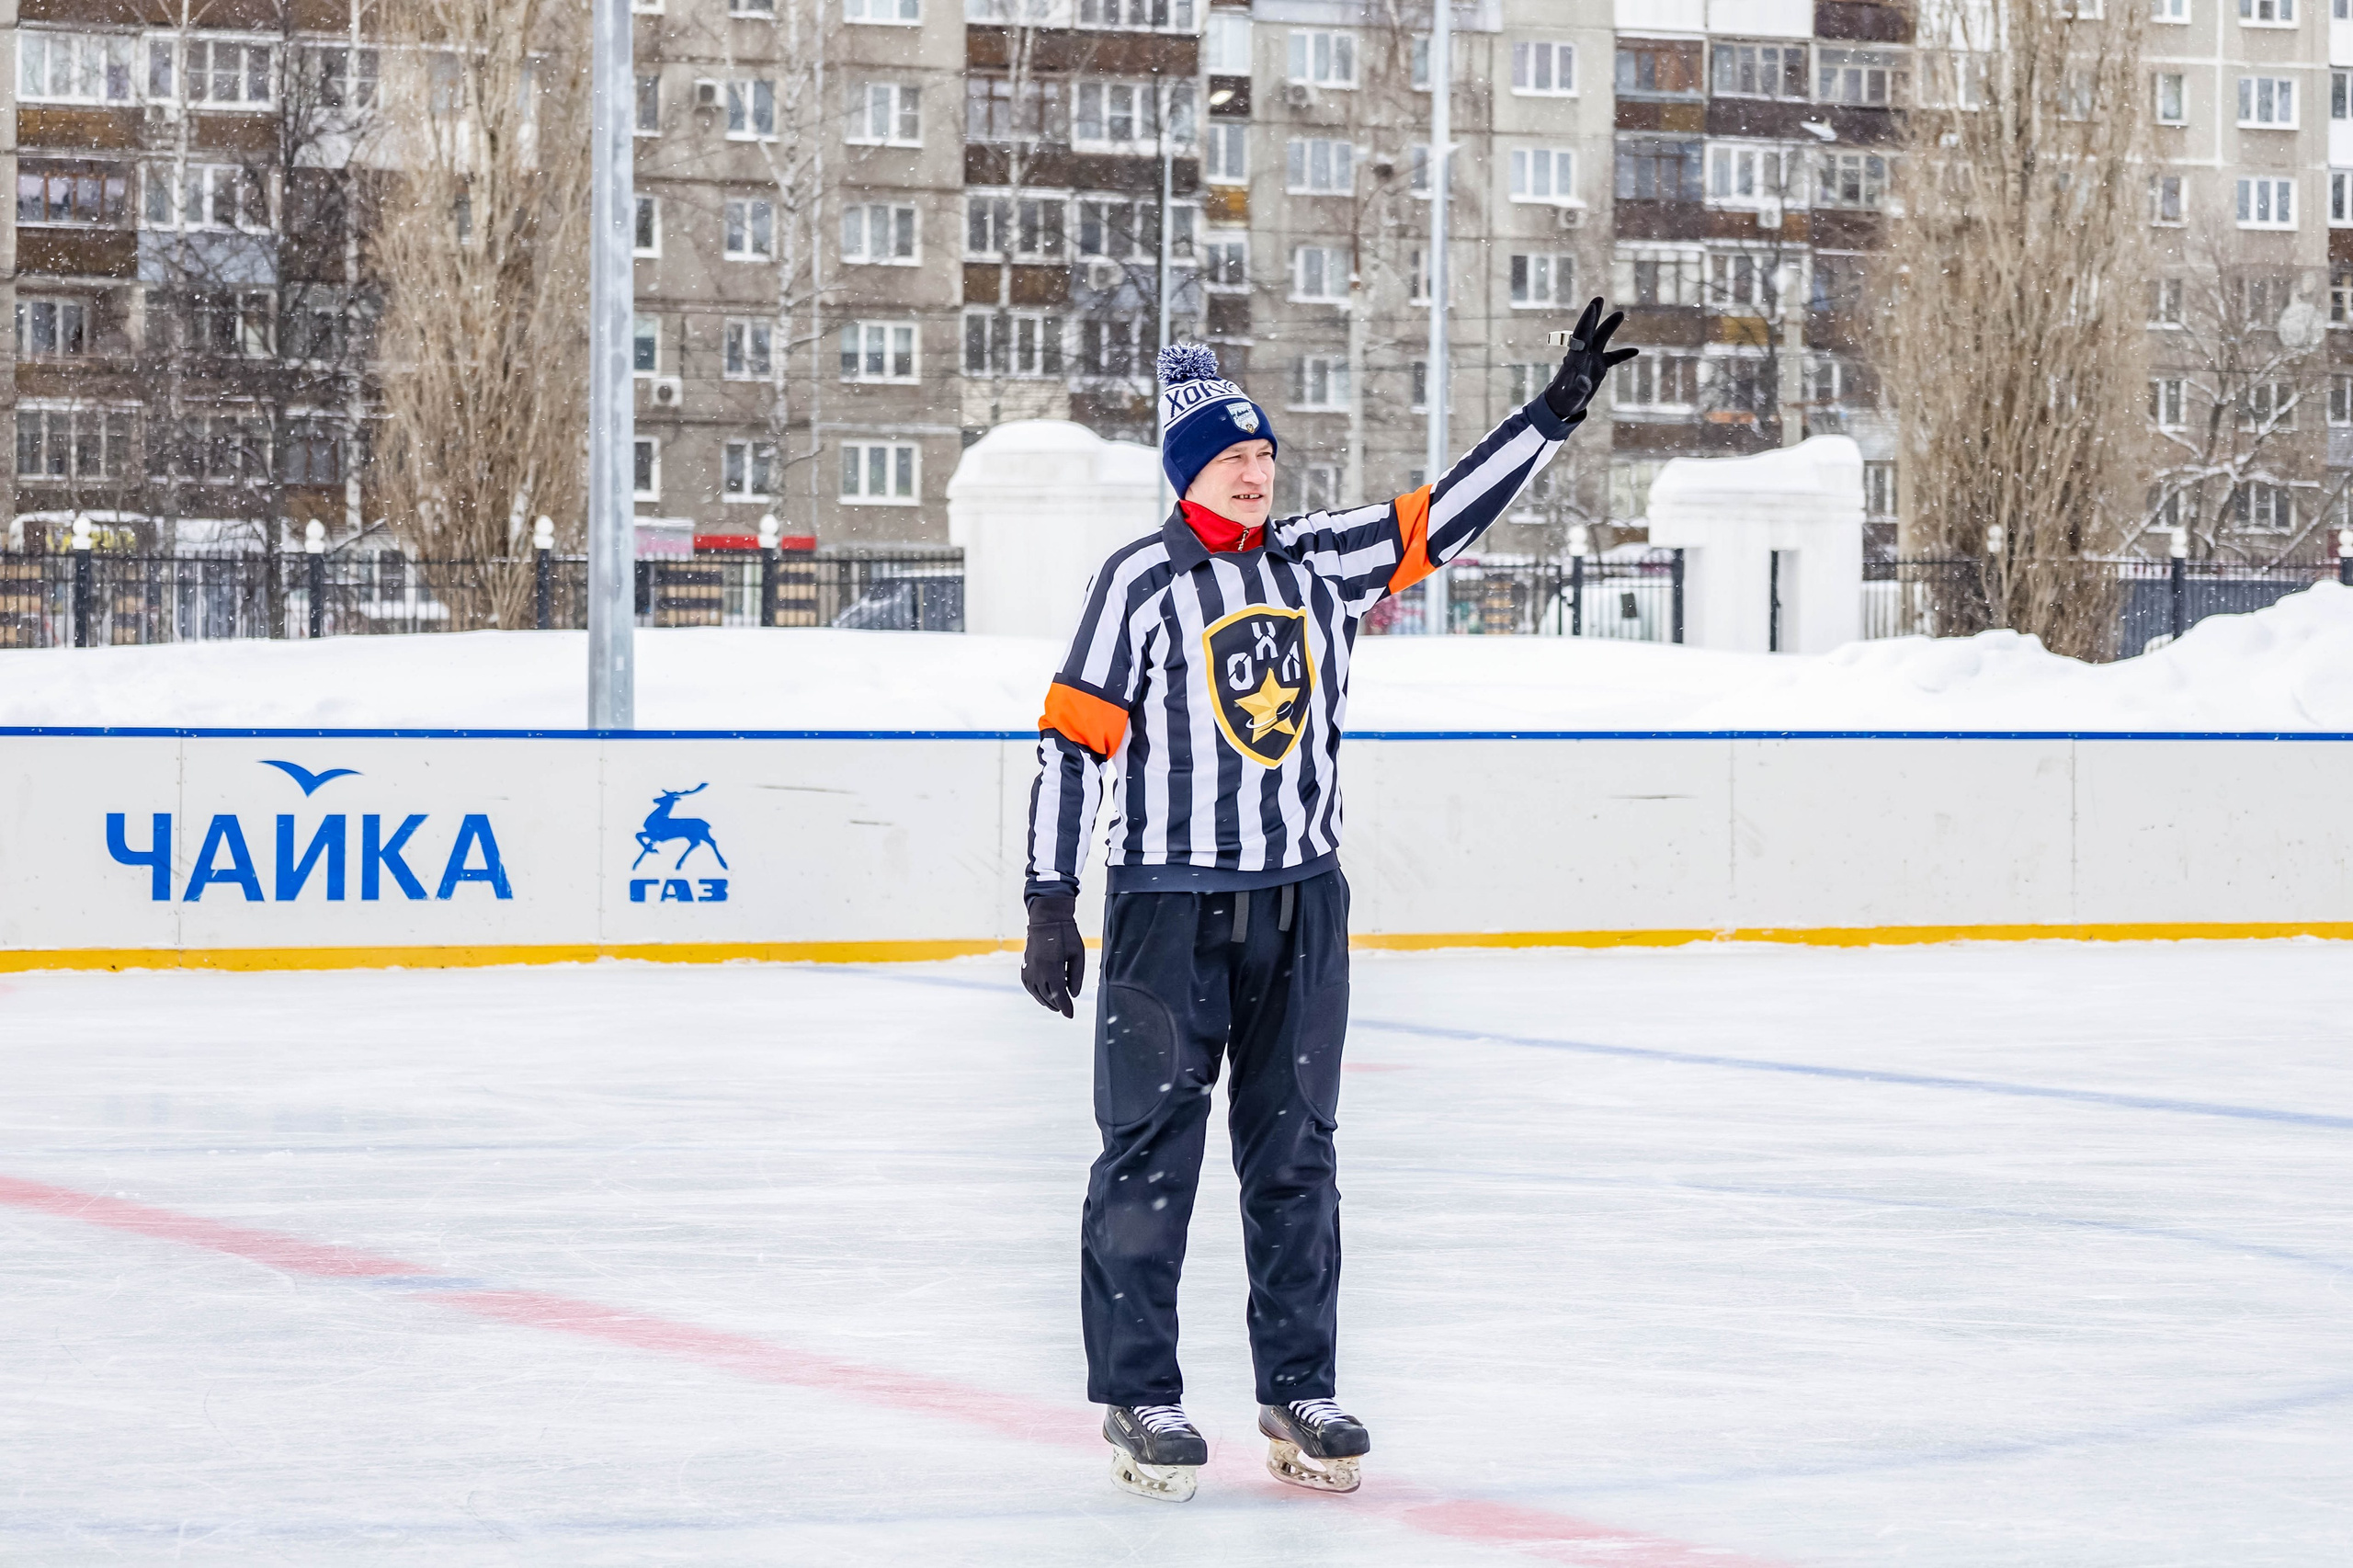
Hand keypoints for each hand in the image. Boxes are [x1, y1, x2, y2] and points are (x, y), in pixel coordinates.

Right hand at [1021, 893, 1084, 1017]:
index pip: (1059, 995)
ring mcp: (1029, 970)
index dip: (1065, 1007)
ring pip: (1038, 994)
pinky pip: (1030, 987)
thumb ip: (1076, 976)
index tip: (1070, 1015)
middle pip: (1049, 997)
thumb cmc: (1066, 935)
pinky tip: (1046, 994)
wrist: (1046, 920)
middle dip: (1059, 1005)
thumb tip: (1073, 995)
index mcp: (1052, 967)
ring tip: (1058, 1003)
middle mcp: (1037, 971)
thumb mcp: (1078, 954)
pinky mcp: (1024, 968)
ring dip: (1048, 1001)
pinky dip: (1038, 994)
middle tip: (1067, 1008)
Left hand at [1544, 297, 1639, 425]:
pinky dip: (1622, 355)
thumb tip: (1583, 381)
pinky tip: (1635, 351)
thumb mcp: (1571, 396)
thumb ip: (1578, 388)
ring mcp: (1591, 360)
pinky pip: (1612, 358)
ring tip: (1621, 313)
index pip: (1581, 336)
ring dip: (1609, 327)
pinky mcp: (1598, 368)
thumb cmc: (1564, 400)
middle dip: (1593, 315)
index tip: (1592, 307)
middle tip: (1598, 298)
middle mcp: (1583, 355)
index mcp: (1575, 358)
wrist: (1562, 405)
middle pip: (1589, 331)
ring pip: (1601, 339)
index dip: (1587, 321)